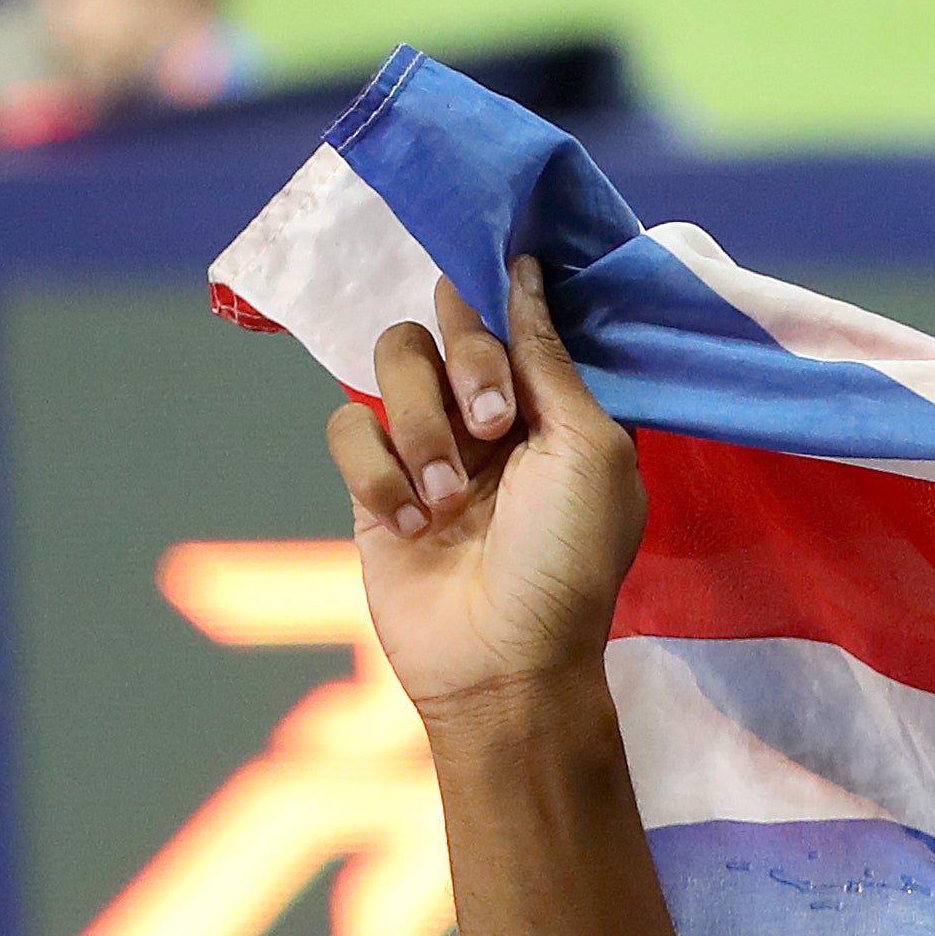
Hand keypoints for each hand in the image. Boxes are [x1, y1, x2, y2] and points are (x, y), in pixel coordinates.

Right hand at [323, 258, 644, 736]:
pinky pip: (346, 429)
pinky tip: (412, 526)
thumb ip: (550, 361)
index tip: (497, 278)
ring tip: (448, 497)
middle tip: (493, 424)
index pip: (509, 317)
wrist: (504, 662)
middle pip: (441, 327)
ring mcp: (426, 447)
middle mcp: (488, 418)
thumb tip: (525, 273)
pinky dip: (377, 475)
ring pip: (387, 364)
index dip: (495, 303)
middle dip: (465, 365)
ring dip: (420, 426)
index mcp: (551, 408)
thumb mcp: (588, 452)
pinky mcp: (373, 483)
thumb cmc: (567, 563)